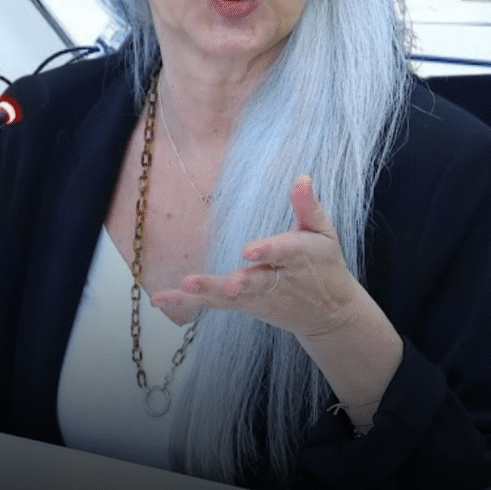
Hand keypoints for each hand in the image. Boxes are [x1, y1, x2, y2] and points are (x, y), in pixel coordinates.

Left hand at [157, 174, 373, 343]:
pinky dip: (187, 302)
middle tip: (229, 285)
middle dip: (242, 283)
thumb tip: (302, 177)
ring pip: (232, 296)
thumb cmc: (325, 265)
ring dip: (208, 291)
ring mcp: (259, 296)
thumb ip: (309, 207)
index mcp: (299, 258)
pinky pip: (214, 304)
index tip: (249, 250)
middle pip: (257, 281)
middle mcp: (278, 280)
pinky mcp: (244, 305)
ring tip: (185, 286)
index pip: (284, 253)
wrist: (330, 313)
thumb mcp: (324, 234)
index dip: (268, 250)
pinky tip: (160, 298)